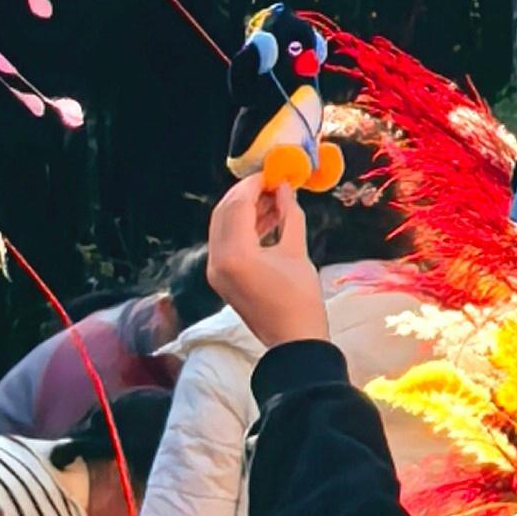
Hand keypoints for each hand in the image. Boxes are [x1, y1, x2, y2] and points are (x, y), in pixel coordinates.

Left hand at [207, 174, 332, 346]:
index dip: (254, 184)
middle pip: (224, 213)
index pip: (237, 205)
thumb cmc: (300, 299)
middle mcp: (217, 260)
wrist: (293, 342)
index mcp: (235, 254)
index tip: (272, 173)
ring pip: (223, 227)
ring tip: (273, 199)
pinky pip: (227, 243)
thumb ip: (289, 214)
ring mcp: (216, 271)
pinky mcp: (221, 278)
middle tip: (270, 183)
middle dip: (246, 194)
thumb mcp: (296, 251)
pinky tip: (266, 220)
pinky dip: (242, 229)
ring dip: (245, 210)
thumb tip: (284, 188)